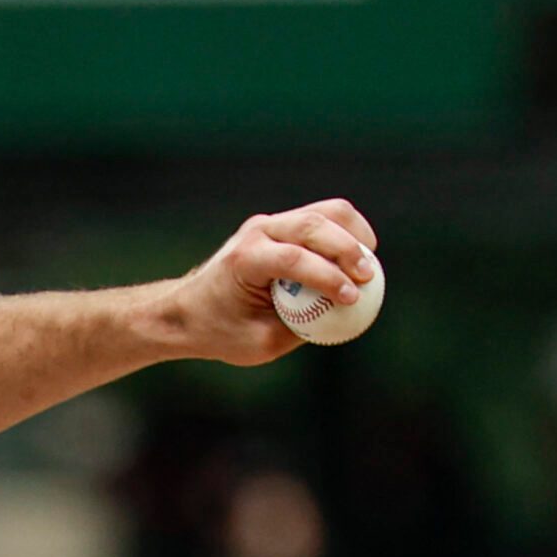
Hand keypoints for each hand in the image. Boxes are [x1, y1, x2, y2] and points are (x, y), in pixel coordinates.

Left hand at [172, 199, 379, 367]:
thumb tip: (346, 316)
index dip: (327, 277)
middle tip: (368, 278)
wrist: (188, 311)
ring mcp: (269, 224)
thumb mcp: (259, 343)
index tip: (351, 299)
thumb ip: (302, 328)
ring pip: (324, 212)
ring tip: (369, 265)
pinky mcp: (282, 225)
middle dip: (347, 250)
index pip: (292, 258)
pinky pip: (323, 217)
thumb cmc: (220, 331)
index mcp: (244, 260)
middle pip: (312, 224)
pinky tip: (361, 255)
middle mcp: (257, 233)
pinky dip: (347, 231)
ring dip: (353, 234)